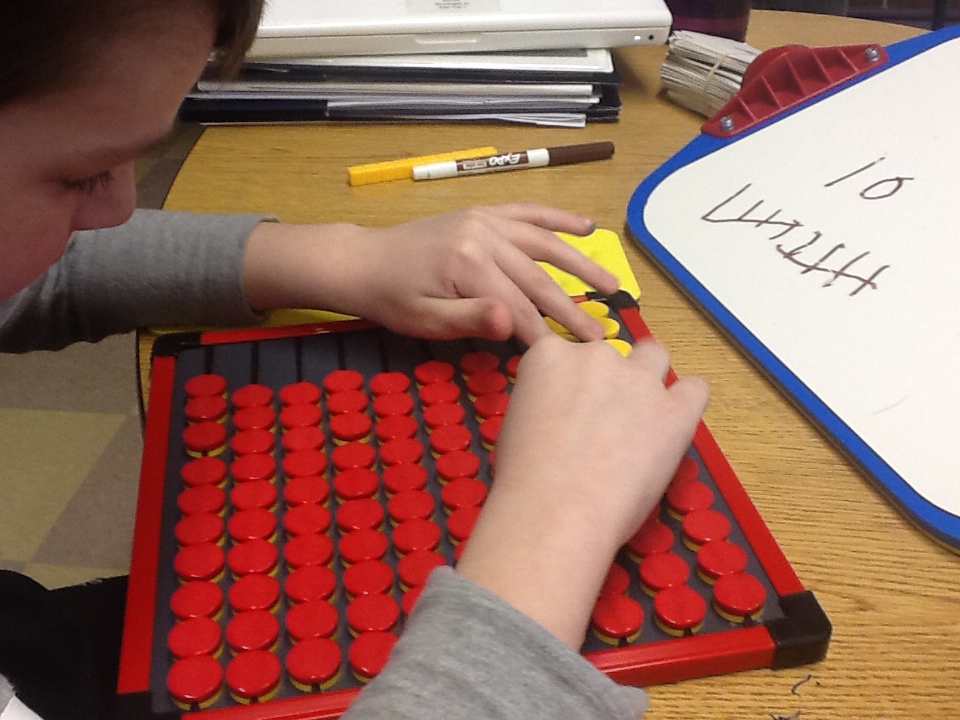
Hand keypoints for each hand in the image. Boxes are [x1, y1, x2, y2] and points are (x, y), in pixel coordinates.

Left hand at [242, 204, 618, 344]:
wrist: (364, 261)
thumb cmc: (392, 299)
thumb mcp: (424, 320)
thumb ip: (469, 320)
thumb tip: (512, 323)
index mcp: (468, 264)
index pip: (519, 308)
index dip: (546, 336)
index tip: (575, 359)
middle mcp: (483, 235)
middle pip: (538, 278)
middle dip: (572, 309)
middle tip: (602, 335)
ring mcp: (485, 220)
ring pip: (543, 243)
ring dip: (580, 262)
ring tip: (612, 284)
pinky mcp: (483, 213)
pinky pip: (527, 213)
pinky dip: (557, 218)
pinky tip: (585, 225)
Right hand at [456, 336, 708, 647]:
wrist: (556, 510)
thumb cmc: (522, 477)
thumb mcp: (514, 422)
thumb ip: (542, 401)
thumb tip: (557, 412)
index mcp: (550, 355)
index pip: (563, 352)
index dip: (568, 382)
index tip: (566, 409)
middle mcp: (597, 356)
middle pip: (611, 354)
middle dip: (608, 381)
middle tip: (601, 423)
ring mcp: (640, 380)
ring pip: (655, 356)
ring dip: (649, 378)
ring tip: (641, 418)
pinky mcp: (676, 411)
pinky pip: (695, 389)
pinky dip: (686, 401)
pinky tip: (674, 423)